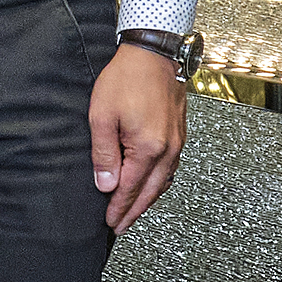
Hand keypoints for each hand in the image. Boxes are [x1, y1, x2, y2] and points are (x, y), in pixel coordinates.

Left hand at [90, 41, 188, 231]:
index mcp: (148, 149)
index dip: (119, 208)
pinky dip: (158, 183)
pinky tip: (150, 184)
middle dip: (134, 211)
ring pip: (163, 182)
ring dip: (147, 199)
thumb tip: (105, 184)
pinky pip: (170, 168)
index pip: (130, 189)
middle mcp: (168, 150)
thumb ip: (103, 154)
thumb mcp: (101, 116)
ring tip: (133, 211)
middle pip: (150, 191)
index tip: (110, 223)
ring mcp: (177, 143)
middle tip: (120, 226)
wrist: (153, 54)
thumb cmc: (126, 79)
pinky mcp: (179, 134)